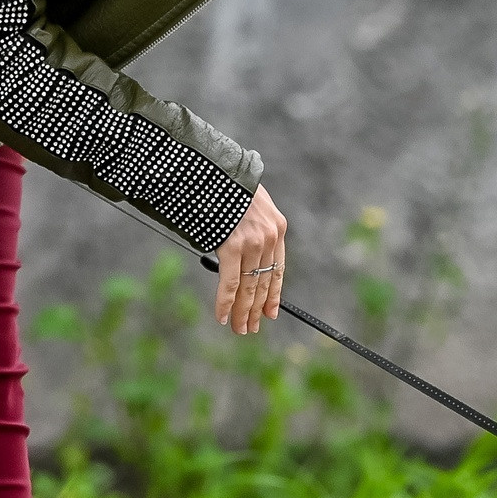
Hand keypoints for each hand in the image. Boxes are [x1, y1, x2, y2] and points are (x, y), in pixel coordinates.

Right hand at [214, 186, 286, 334]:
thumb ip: (252, 229)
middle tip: (250, 328)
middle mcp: (270, 237)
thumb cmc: (228, 186)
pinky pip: (230, 282)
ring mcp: (253, 243)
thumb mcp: (251, 205)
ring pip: (248, 287)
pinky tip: (223, 317)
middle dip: (256, 309)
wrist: (218, 168)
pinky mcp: (233, 246)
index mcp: (278, 228)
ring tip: (239, 329)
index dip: (273, 295)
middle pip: (263, 283)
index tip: (270, 313)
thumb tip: (238, 256)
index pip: (278, 270)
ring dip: (243, 312)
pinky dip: (225, 303)